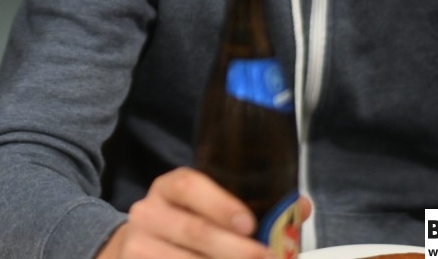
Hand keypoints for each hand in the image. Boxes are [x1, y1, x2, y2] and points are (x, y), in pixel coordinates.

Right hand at [99, 167, 310, 258]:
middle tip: (268, 257)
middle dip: (236, 250)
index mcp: (168, 189)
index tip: (249, 223)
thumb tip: (300, 206)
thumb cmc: (184, 226)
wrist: (137, 248)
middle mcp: (148, 213)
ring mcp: (139, 245)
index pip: (187, 186)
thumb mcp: (205, 208)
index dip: (220, 204)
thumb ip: (248, 207)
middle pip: (194, 230)